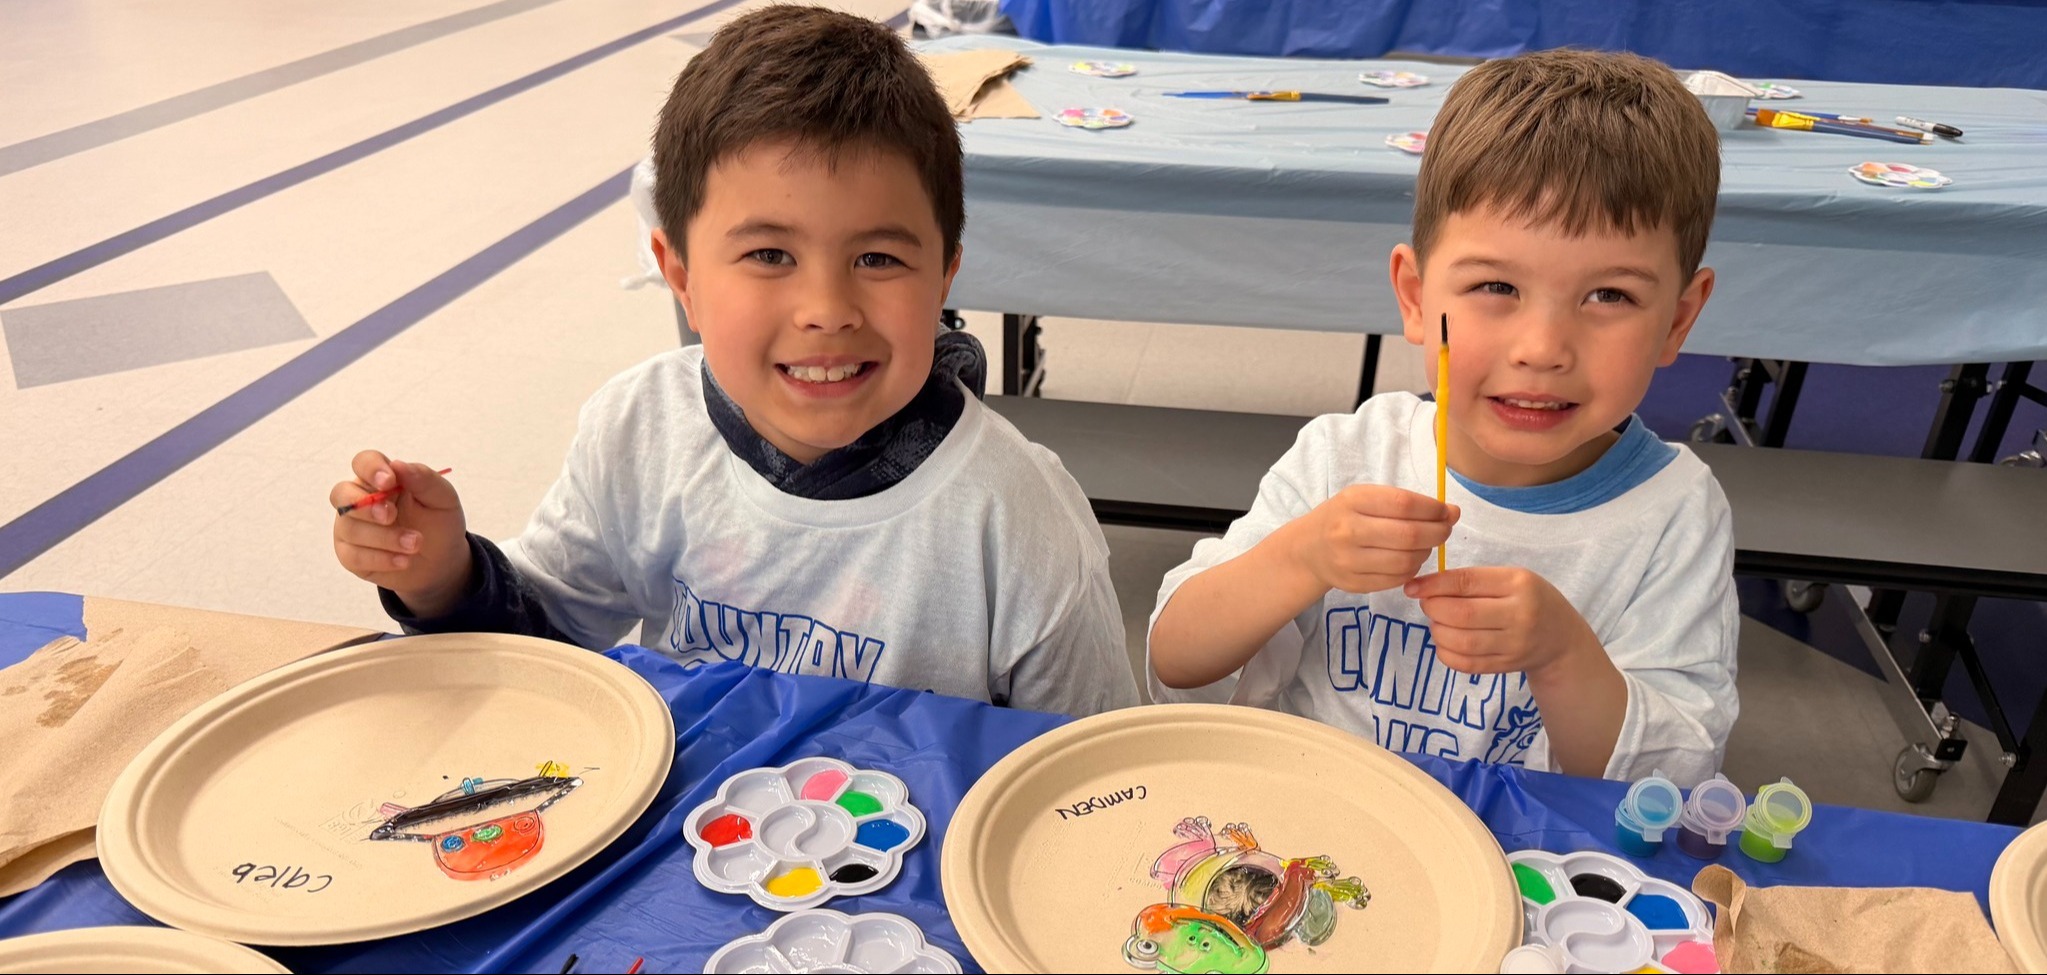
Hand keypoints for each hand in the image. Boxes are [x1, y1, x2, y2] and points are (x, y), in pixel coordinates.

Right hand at [329, 451, 470, 614]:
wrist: (442, 561)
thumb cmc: (438, 523)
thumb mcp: (443, 499)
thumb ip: (424, 479)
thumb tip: (399, 465)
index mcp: (380, 479)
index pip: (363, 462)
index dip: (371, 469)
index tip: (389, 481)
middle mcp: (360, 499)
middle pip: (341, 494)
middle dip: (366, 506)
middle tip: (392, 516)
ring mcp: (350, 527)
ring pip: (350, 528)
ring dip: (385, 538)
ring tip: (415, 544)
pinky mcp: (350, 555)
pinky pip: (353, 556)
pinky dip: (381, 559)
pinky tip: (403, 561)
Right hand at [1285, 485, 1456, 594]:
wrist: (1308, 549)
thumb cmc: (1344, 517)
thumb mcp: (1365, 498)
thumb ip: (1406, 502)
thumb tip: (1452, 512)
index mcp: (1353, 501)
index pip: (1404, 504)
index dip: (1433, 509)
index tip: (1448, 511)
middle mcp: (1348, 531)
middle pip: (1409, 535)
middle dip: (1438, 533)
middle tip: (1445, 530)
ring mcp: (1349, 561)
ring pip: (1406, 560)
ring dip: (1426, 553)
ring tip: (1424, 545)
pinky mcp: (1354, 584)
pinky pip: (1397, 579)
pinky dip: (1412, 569)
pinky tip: (1409, 559)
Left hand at [1404, 566, 1599, 675]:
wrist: (1561, 639)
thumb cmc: (1529, 600)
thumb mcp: (1511, 579)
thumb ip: (1472, 581)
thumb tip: (1423, 587)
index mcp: (1519, 584)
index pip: (1467, 582)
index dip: (1433, 585)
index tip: (1413, 587)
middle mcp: (1519, 615)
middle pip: (1462, 614)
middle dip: (1434, 609)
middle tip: (1428, 605)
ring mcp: (1514, 644)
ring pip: (1461, 641)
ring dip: (1438, 631)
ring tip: (1438, 623)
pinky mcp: (1506, 666)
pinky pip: (1466, 664)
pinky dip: (1446, 653)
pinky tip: (1446, 642)